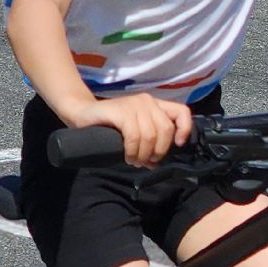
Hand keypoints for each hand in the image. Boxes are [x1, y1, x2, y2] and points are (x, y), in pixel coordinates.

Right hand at [63, 92, 193, 167]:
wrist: (83, 114)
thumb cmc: (110, 126)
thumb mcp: (135, 132)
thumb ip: (149, 142)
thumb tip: (156, 164)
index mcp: (155, 105)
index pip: (182, 112)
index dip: (184, 129)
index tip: (177, 145)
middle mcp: (148, 101)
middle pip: (166, 130)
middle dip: (158, 151)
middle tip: (145, 162)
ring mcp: (135, 104)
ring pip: (151, 136)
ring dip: (143, 155)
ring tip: (134, 161)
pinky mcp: (121, 111)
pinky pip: (134, 136)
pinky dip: (132, 151)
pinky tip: (127, 157)